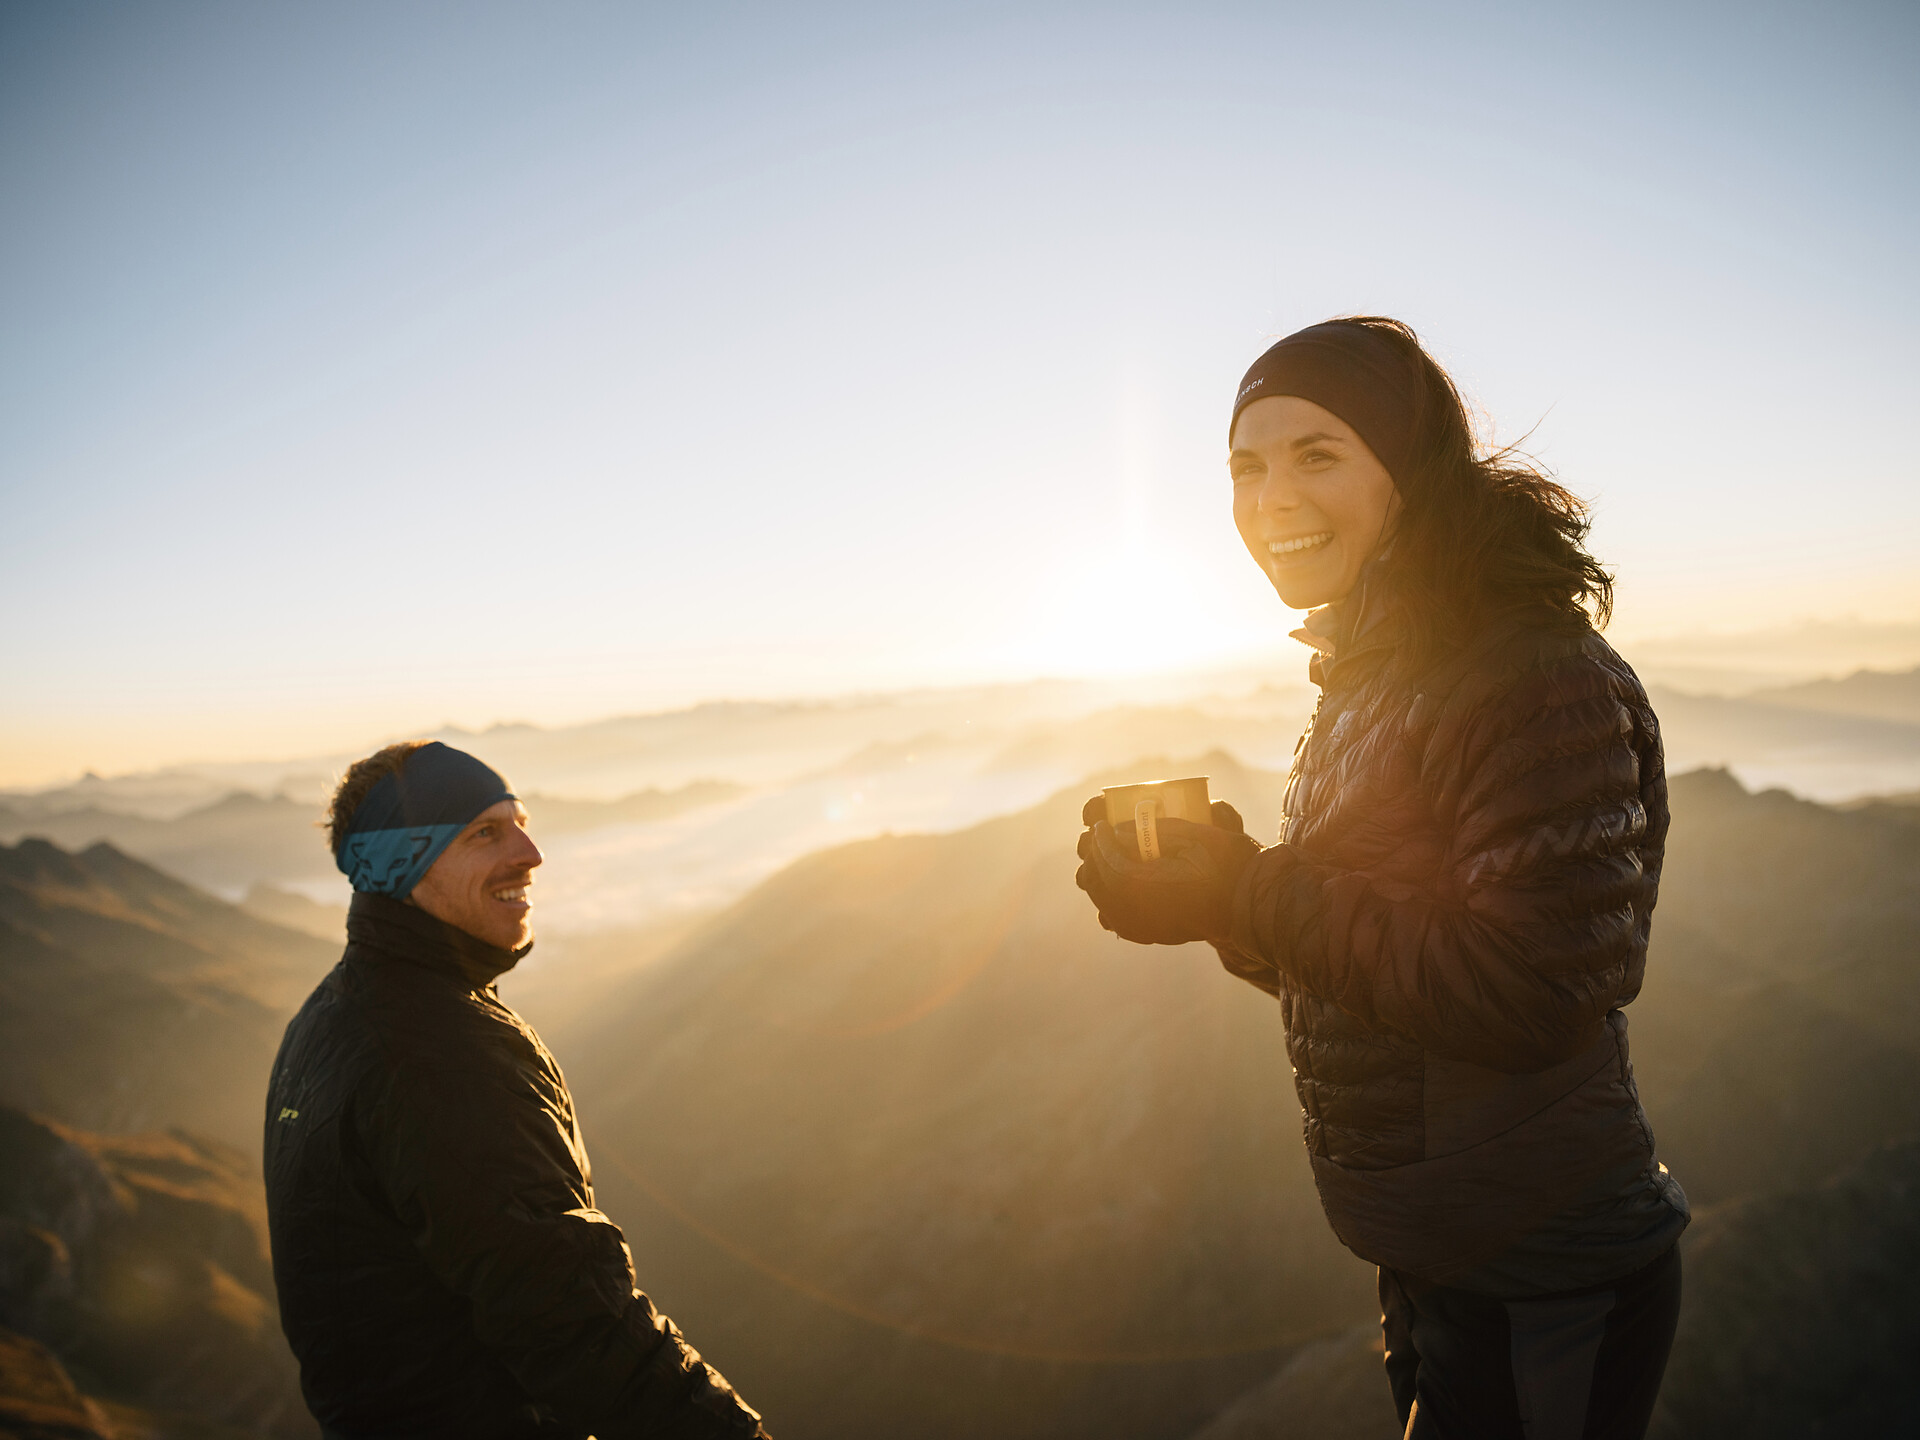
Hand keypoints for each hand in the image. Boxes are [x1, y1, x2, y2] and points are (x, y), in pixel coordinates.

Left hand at [1074, 797, 1261, 944]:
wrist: (1254, 905)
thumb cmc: (1230, 866)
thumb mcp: (1195, 837)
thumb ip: (1153, 831)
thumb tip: (1117, 830)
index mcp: (1149, 886)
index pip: (1109, 861)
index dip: (1101, 841)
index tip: (1101, 825)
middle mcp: (1142, 912)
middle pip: (1099, 884)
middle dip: (1096, 859)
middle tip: (1102, 839)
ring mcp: (1147, 929)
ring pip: (1105, 905)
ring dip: (1100, 880)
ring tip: (1108, 859)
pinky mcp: (1155, 936)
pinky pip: (1120, 921)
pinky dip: (1112, 902)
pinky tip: (1119, 887)